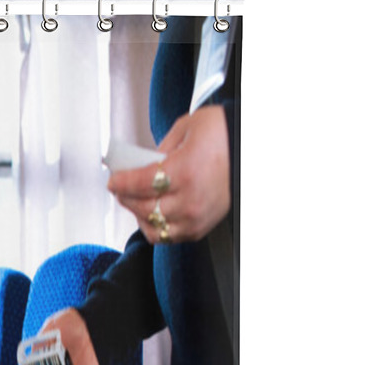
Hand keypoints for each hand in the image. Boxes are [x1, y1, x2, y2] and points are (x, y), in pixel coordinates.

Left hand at [108, 105, 229, 244]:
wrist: (252, 150)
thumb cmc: (224, 136)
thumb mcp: (187, 128)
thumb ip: (159, 149)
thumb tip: (140, 165)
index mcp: (184, 172)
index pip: (140, 184)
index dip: (121, 183)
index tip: (113, 180)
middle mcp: (190, 200)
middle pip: (144, 208)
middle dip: (126, 199)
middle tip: (120, 189)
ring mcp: (196, 218)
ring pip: (154, 229)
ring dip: (139, 216)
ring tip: (134, 203)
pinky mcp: (201, 228)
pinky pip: (169, 237)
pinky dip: (156, 228)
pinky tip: (152, 215)